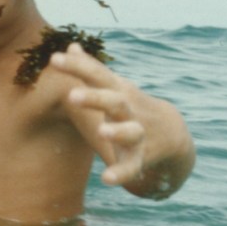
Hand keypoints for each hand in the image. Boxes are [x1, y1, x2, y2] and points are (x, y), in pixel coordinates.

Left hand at [52, 43, 146, 186]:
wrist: (172, 134)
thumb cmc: (130, 105)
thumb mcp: (112, 86)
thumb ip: (90, 68)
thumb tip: (71, 46)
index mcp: (116, 91)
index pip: (97, 75)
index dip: (77, 66)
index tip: (54, 58)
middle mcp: (127, 110)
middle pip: (114, 100)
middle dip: (95, 98)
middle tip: (72, 96)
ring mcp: (137, 134)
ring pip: (130, 132)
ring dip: (117, 131)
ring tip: (102, 132)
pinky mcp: (140, 158)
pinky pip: (132, 167)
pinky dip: (122, 173)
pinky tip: (107, 179)